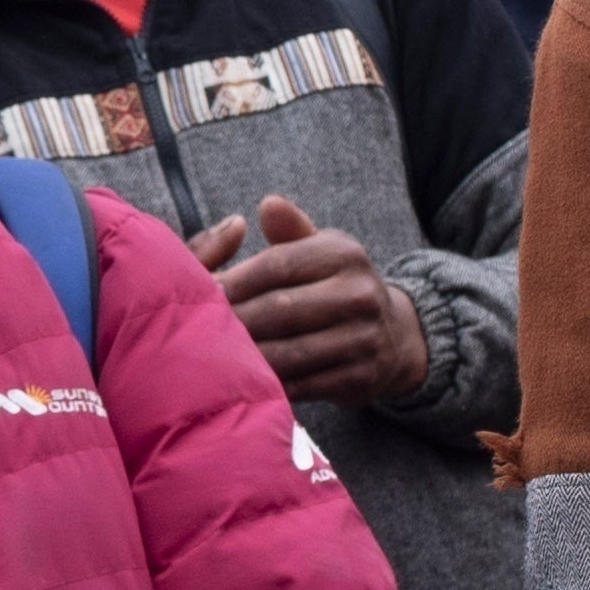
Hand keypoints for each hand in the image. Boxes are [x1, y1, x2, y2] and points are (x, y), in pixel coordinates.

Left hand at [184, 193, 433, 406]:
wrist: (394, 337)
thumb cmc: (336, 286)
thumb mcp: (320, 250)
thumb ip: (289, 229)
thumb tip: (267, 204)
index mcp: (344, 254)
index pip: (277, 265)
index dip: (234, 280)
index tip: (200, 293)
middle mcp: (359, 294)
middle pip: (279, 309)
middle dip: (234, 320)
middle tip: (195, 329)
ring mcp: (364, 338)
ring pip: (289, 352)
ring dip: (247, 357)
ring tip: (212, 357)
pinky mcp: (360, 377)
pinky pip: (303, 385)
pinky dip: (271, 384)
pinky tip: (244, 382)